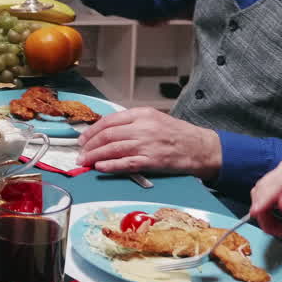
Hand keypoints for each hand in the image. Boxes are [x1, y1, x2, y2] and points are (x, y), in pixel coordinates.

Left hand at [76, 107, 221, 180]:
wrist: (201, 147)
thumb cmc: (177, 134)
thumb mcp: (154, 119)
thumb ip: (132, 123)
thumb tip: (106, 132)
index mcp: (142, 114)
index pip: (109, 121)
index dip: (91, 131)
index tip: (82, 138)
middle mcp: (143, 127)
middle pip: (107, 135)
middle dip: (89, 145)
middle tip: (80, 152)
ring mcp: (147, 145)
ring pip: (113, 149)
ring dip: (95, 156)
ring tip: (84, 161)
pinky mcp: (152, 161)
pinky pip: (126, 164)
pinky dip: (110, 166)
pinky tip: (100, 167)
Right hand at [249, 157, 281, 236]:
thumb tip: (280, 203)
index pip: (277, 183)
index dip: (265, 198)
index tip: (256, 214)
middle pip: (265, 187)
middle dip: (264, 209)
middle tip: (274, 231)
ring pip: (261, 192)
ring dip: (264, 212)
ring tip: (278, 229)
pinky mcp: (279, 182)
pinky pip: (264, 195)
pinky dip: (266, 210)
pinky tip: (277, 220)